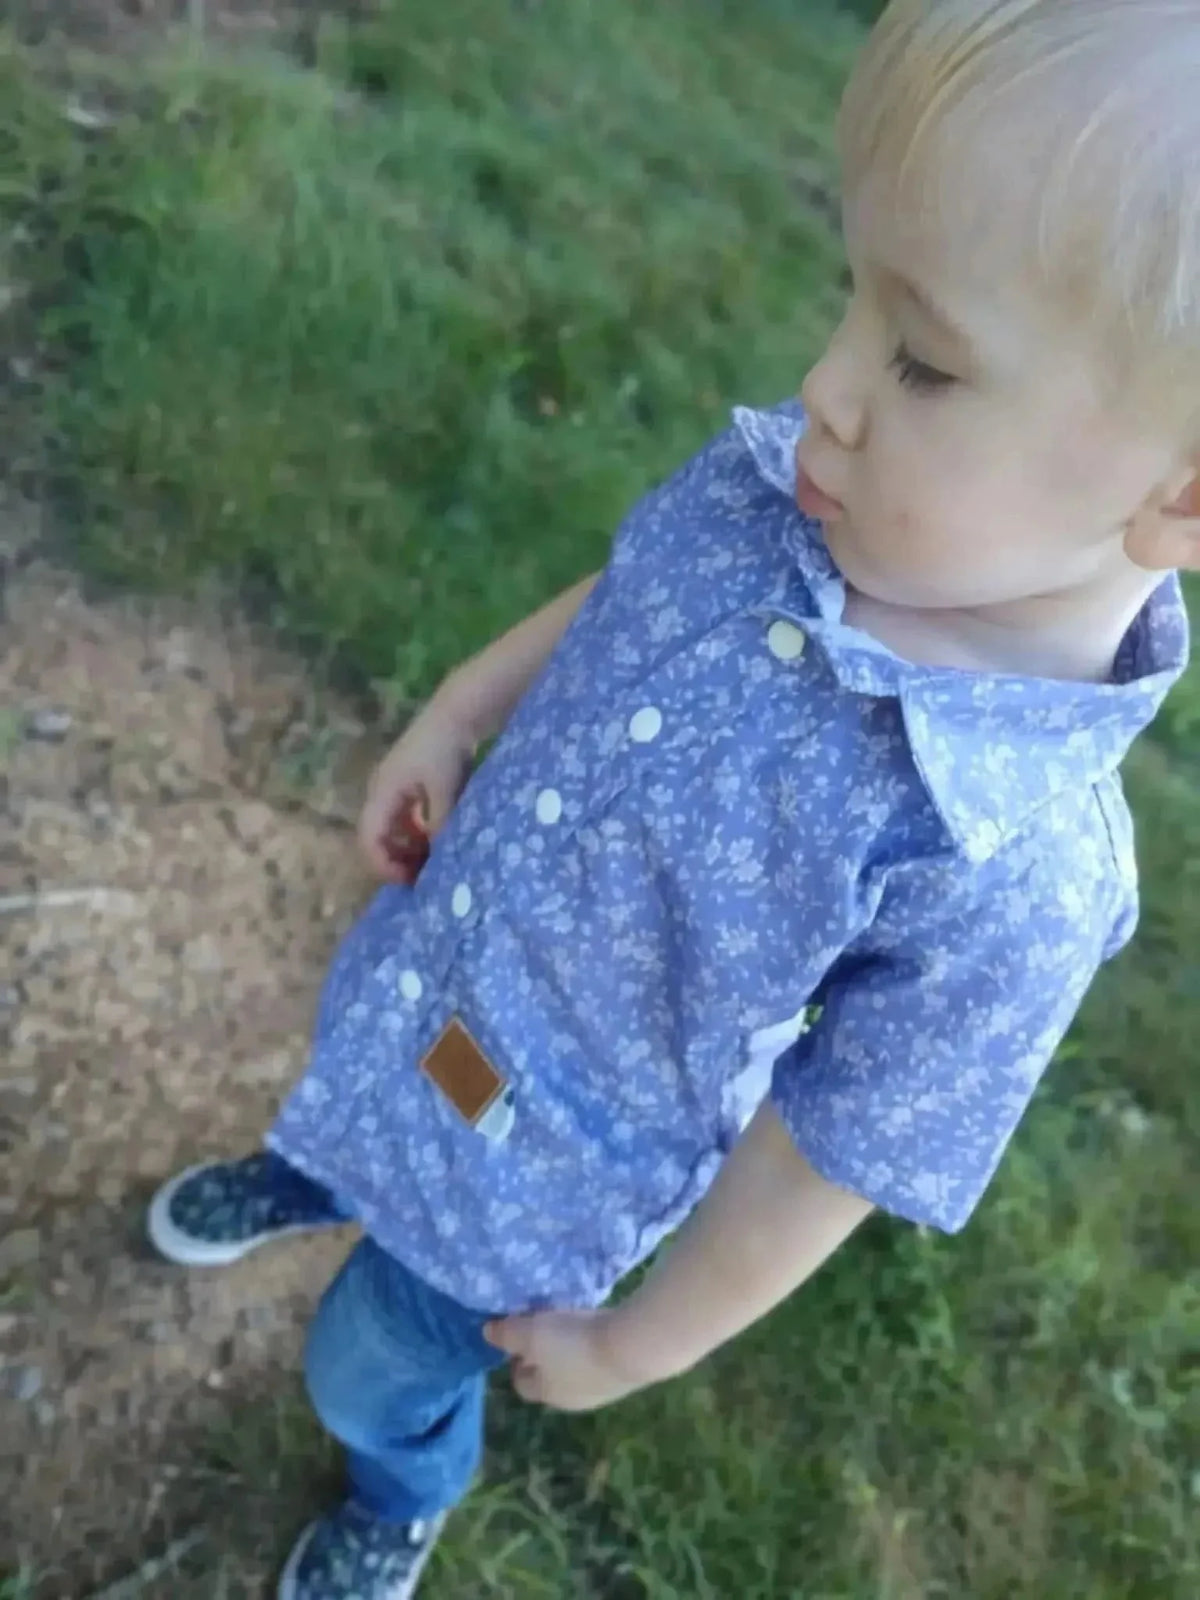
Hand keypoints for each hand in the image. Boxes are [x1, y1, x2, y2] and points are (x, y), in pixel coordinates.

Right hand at [358, 696, 476, 882]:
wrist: (456, 713)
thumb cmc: (447, 751)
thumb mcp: (445, 792)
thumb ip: (439, 826)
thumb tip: (437, 857)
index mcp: (382, 793)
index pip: (369, 838)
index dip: (382, 864)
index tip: (406, 882)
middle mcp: (381, 791)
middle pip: (377, 835)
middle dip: (395, 859)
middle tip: (422, 878)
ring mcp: (394, 786)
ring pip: (392, 827)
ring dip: (407, 846)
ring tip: (432, 861)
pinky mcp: (408, 783)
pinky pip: (405, 816)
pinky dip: (416, 831)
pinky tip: (438, 838)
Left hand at [484, 1309, 666, 1412]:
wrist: (632, 1346)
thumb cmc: (572, 1342)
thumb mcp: (531, 1334)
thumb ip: (507, 1334)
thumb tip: (486, 1333)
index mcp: (546, 1394)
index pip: (522, 1384)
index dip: (516, 1361)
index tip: (517, 1337)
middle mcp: (574, 1399)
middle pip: (550, 1380)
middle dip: (543, 1357)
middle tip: (543, 1328)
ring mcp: (603, 1390)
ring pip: (577, 1371)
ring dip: (570, 1352)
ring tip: (570, 1322)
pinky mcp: (626, 1375)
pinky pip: (600, 1361)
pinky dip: (595, 1346)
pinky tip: (598, 1325)